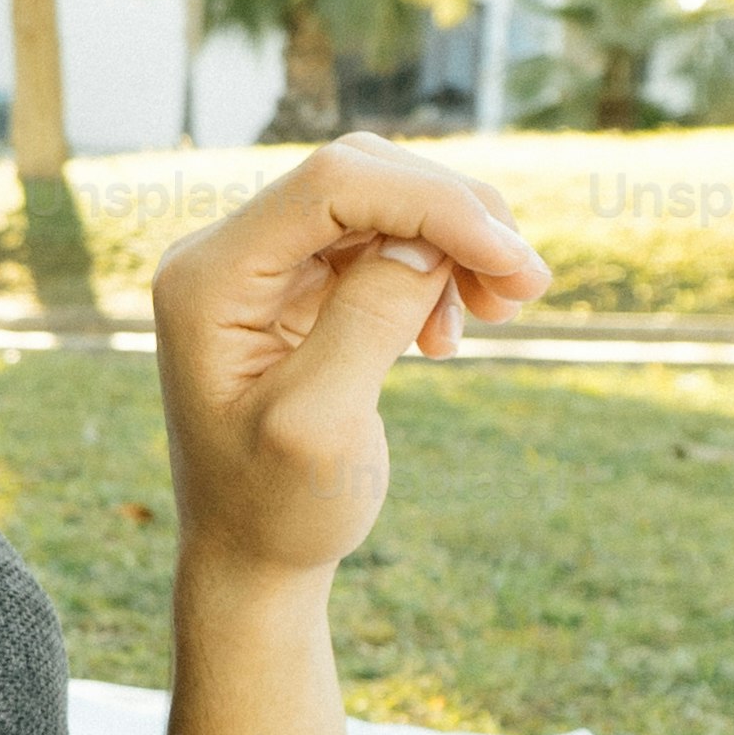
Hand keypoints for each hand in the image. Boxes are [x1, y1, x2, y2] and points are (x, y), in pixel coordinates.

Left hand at [144, 135, 547, 587]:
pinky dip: (435, 272)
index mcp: (208, 278)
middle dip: (454, 217)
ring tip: (499, 312)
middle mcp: (226, 255)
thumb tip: (424, 241)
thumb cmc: (277, 507)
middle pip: (361, 177)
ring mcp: (263, 267)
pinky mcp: (299, 287)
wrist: (254, 557)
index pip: (330, 185)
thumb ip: (366, 320)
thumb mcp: (320, 425)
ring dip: (454, 244)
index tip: (511, 258)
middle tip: (525, 286)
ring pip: (380, 203)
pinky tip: (445, 339)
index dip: (432, 202)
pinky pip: (382, 242)